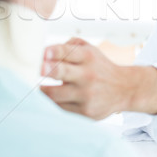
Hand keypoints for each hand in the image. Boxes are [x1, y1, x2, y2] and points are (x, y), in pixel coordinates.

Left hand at [40, 38, 156, 118]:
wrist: (124, 89)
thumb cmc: (99, 67)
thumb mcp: (91, 50)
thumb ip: (70, 45)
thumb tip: (46, 51)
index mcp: (88, 57)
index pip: (69, 51)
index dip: (54, 52)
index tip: (43, 53)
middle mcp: (88, 75)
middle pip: (63, 73)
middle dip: (48, 70)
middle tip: (37, 70)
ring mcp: (86, 95)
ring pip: (56, 95)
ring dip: (41, 92)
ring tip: (32, 88)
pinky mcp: (85, 112)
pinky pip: (61, 108)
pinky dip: (51, 104)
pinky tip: (44, 100)